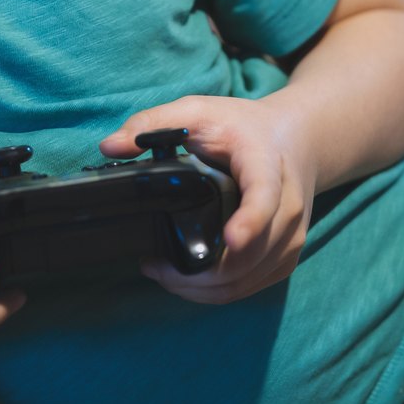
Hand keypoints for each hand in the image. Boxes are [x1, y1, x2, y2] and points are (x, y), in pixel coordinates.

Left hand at [100, 96, 315, 304]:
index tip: (231, 239)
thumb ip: (152, 122)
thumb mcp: (197, 111)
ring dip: (202, 288)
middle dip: (197, 272)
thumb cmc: (241, 126)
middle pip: (249, 255)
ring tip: (161, 273)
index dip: (250, 222)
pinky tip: (188, 280)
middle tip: (151, 265)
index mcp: (267, 165)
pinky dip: (217, 292)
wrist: (295, 141)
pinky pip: (251, 287)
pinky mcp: (286, 257)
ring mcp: (291, 237)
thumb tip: (109, 146)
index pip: (265, 197)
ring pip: (247, 279)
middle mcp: (287, 207)